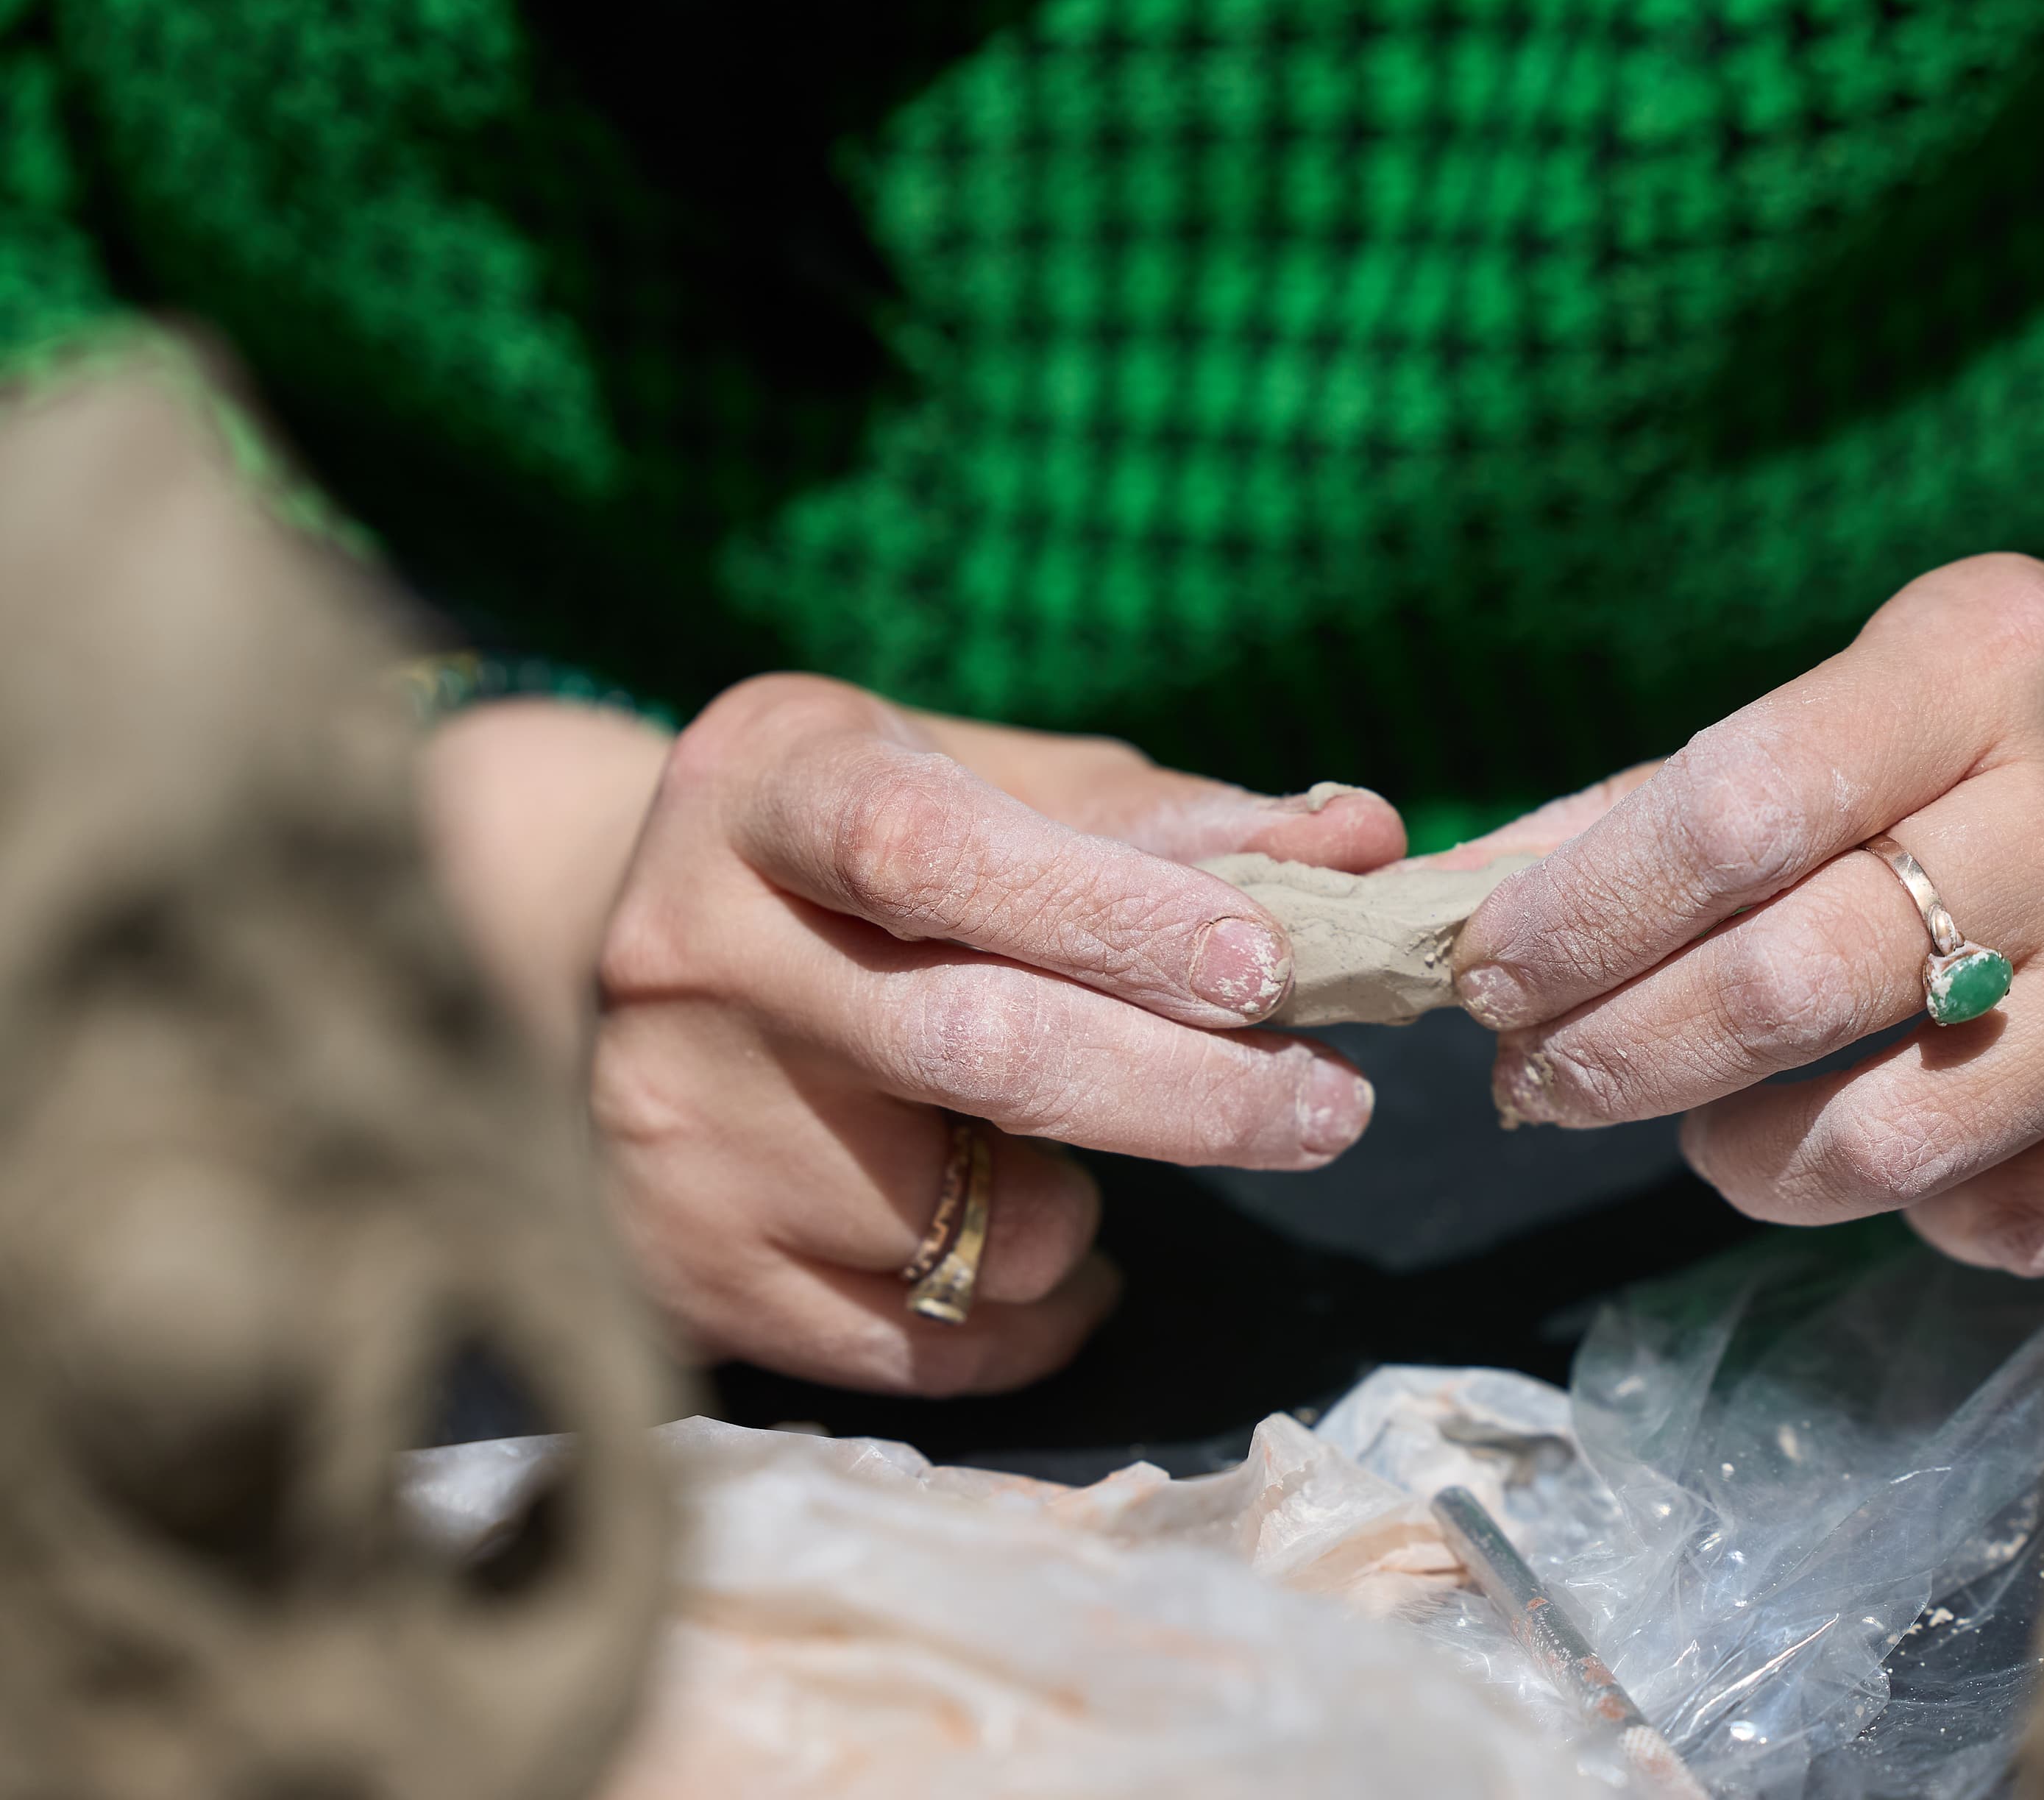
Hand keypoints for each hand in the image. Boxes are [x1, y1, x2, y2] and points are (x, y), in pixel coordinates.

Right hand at [423, 681, 1402, 1392]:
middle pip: (978, 1049)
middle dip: (1191, 1096)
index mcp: (767, 788)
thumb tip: (1361, 841)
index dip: (1116, 915)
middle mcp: (690, 952)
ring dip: (1091, 1208)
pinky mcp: (687, 1271)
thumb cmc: (856, 857)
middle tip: (1328, 1107)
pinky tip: (1046, 1247)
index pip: (938, 852)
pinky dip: (1038, 1312)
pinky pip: (931, 1344)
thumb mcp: (984, 787)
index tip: (1274, 969)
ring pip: (974, 1222)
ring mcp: (676, 1127)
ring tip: (1093, 1151)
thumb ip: (1170, 822)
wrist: (594, 956)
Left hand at [1447, 555, 2043, 1275]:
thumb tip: (1482, 891)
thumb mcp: (1882, 685)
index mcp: (1979, 668)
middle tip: (1541, 1078)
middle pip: (1786, 984)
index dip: (1584, 912)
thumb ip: (1687, 790)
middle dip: (1619, 1052)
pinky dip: (1918, 1209)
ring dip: (1746, 1156)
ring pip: (1887, 1137)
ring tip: (1708, 1129)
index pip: (1732, 810)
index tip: (1483, 973)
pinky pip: (2007, 1216)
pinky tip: (1901, 1152)